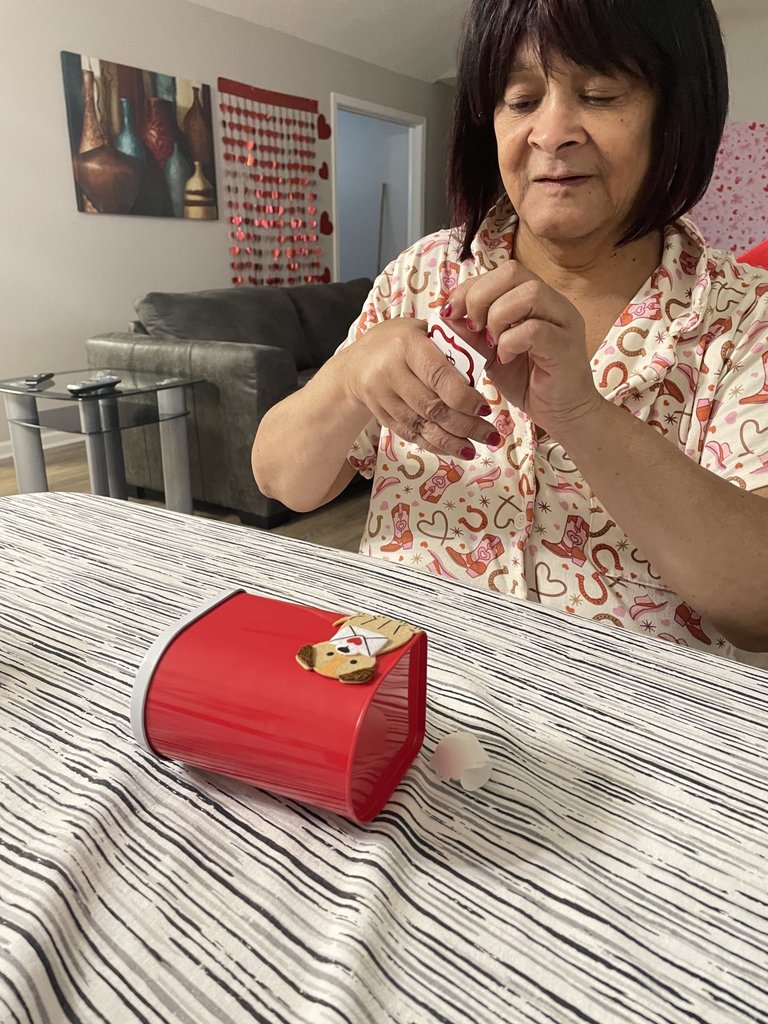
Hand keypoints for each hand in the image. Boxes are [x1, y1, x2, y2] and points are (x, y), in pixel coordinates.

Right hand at [340, 317, 500, 459]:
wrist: (354, 365)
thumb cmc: (396, 342)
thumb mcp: (420, 329)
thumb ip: (449, 341)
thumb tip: (487, 350)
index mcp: (405, 345)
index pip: (438, 376)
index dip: (463, 397)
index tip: (485, 408)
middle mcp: (390, 372)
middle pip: (432, 407)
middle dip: (465, 425)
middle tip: (490, 435)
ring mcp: (383, 398)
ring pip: (422, 426)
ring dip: (452, 441)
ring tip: (475, 449)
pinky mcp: (382, 416)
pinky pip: (411, 435)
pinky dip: (435, 445)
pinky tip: (454, 450)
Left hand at [445, 261, 602, 436]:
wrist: (561, 413)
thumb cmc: (527, 380)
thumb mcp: (489, 353)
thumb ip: (471, 333)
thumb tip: (445, 315)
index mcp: (534, 298)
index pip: (500, 272)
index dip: (469, 288)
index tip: (451, 313)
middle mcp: (553, 302)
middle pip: (513, 272)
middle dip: (481, 297)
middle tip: (473, 328)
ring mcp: (564, 321)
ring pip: (529, 293)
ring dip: (498, 317)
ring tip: (491, 343)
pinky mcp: (566, 346)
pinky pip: (536, 329)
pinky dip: (511, 342)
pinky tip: (505, 358)